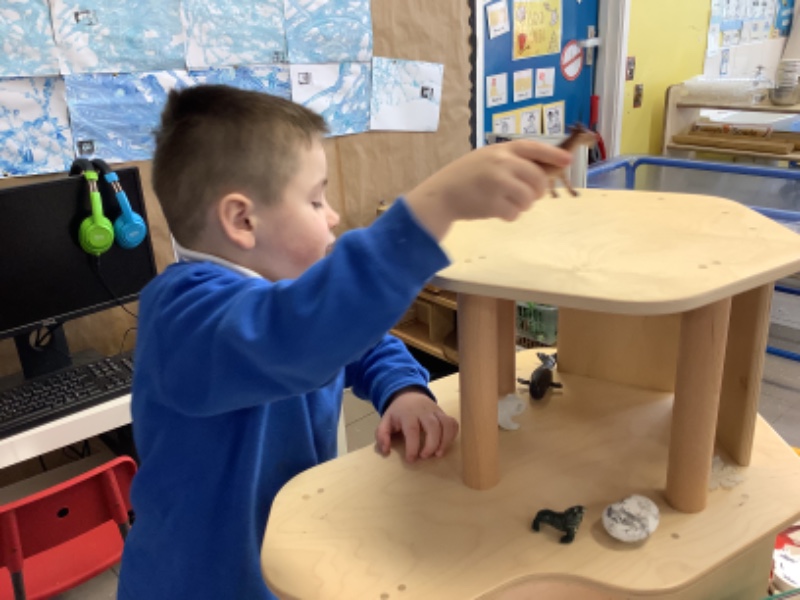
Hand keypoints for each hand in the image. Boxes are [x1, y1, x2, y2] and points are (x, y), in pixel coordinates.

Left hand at [375, 391, 458, 461]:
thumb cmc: (398, 412)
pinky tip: (445, 445)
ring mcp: (436, 411)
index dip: (413, 446)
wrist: (409, 394)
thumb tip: (385, 451)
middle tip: (425, 457)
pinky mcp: (444, 413)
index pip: (412, 430)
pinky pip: (453, 423)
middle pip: (433, 426)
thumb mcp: (385, 421)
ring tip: (438, 454)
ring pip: (446, 424)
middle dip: (431, 444)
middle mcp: (424, 411)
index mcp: (408, 413)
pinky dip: (452, 435)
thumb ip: (382, 435)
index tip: (411, 459)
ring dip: (445, 441)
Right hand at [404, 140, 571, 239]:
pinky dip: (510, 216)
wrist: (441, 195)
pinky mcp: (494, 204)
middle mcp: (502, 163)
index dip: (553, 154)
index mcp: (501, 150)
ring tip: (507, 203)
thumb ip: (511, 162)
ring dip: (523, 205)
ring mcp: (498, 184)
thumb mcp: (487, 159)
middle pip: (537, 178)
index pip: (533, 148)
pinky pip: (515, 213)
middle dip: (538, 190)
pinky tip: (497, 211)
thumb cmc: (465, 177)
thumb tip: (543, 173)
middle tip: (530, 196)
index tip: (568, 160)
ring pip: (529, 198)